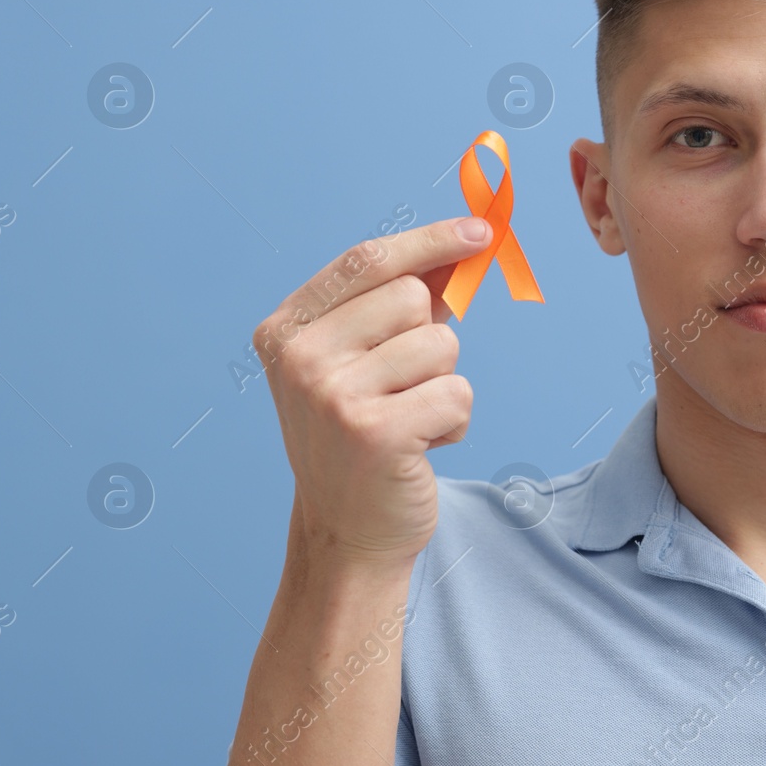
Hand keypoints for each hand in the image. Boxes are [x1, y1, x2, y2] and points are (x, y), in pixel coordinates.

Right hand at [253, 216, 492, 568]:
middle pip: (412, 297)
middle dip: (429, 338)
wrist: (346, 534)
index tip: (479, 231)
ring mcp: (332, 394)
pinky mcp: (374, 433)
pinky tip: (419, 448)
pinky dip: (453, 421)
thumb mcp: (362, 362)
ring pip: (442, 345)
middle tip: (404, 387)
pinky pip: (457, 393)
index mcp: (285, 330)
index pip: (367, 260)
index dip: (429, 241)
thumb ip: (399, 305)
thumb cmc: (364, 437)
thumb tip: (466, 243)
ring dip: (443, 384)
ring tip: (408, 420)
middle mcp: (299, 357)